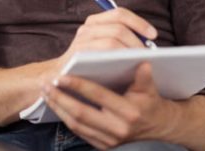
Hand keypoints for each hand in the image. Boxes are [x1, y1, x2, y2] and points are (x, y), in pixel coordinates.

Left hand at [42, 63, 177, 149]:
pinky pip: (79, 132)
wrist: (159, 126)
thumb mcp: (150, 87)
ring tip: (46, 93)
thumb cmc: (150, 101)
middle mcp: (118, 129)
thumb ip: (144, 76)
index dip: (78, 85)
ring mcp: (110, 140)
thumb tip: (143, 60)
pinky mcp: (103, 145)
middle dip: (60, 98)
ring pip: (76, 125)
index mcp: (129, 112)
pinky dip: (65, 118)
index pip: (98, 96)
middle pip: (81, 113)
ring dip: (58, 108)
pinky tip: (56, 105)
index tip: (61, 76)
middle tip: (46, 84)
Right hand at [54, 8, 157, 71]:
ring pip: (112, 41)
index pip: (119, 14)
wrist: (60, 76)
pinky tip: (126, 69)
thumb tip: (149, 44)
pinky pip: (101, 55)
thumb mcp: (104, 48)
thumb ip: (120, 40)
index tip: (154, 35)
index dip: (139, 22)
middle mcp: (86, 28)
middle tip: (148, 55)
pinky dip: (117, 60)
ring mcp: (80, 41)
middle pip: (119, 28)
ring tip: (140, 62)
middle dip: (137, 41)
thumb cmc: (90, 64)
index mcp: (95, 22)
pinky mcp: (77, 56)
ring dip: (129, 51)